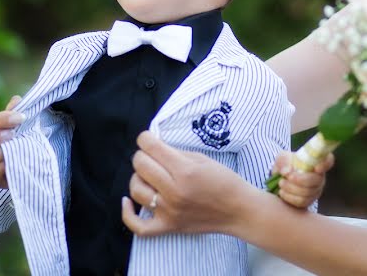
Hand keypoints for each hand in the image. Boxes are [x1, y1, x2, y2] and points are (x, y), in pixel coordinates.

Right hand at [0, 95, 23, 187]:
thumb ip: (16, 111)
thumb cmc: (19, 135)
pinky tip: (11, 161)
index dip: (0, 119)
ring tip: (12, 147)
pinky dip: (0, 169)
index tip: (21, 117)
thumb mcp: (19, 122)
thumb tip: (17, 101)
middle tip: (11, 134)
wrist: (28, 156)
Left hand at [120, 131, 257, 236]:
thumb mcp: (202, 159)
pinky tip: (127, 200)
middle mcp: (174, 191)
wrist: (238, 210)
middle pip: (141, 166)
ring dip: (138, 178)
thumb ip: (176, 153)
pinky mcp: (168, 227)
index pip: (151, 148)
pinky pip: (138, 225)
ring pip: (136, 190)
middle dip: (143, 155)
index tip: (148, 138)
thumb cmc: (224, 181)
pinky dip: (127, 213)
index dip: (145, 139)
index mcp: (185, 170)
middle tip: (151, 155)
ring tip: (147, 175)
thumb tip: (154, 148)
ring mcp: (169, 211)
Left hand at [273, 150, 333, 208]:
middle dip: (301, 179)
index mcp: (316, 162)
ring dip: (291, 188)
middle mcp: (320, 177)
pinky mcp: (308, 201)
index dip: (325, 164)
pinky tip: (282, 192)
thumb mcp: (282, 158)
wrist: (280, 179)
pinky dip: (289, 197)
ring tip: (281, 182)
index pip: (328, 160)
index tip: (316, 168)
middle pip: (317, 180)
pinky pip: (302, 201)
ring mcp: (316, 190)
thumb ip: (284, 161)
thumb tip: (287, 171)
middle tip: (288, 177)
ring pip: (308, 192)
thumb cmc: (285, 165)